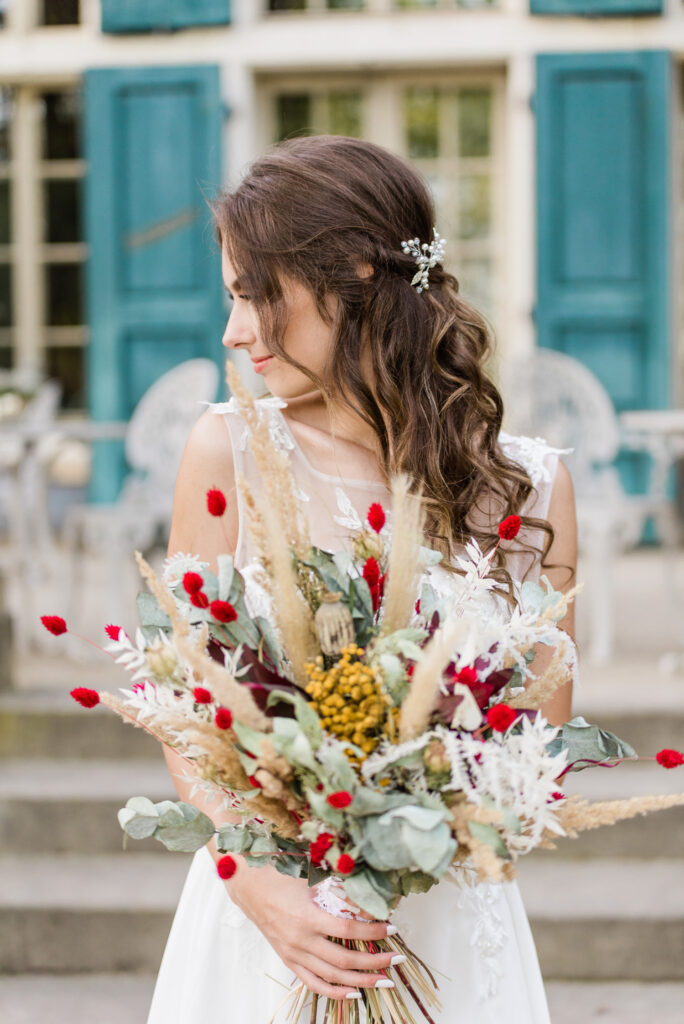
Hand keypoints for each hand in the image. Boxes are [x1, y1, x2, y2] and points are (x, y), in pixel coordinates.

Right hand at [225, 861, 396, 998]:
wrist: (249, 887)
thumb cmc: (281, 876)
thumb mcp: (310, 877)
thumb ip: (337, 886)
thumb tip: (367, 893)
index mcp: (307, 916)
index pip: (348, 929)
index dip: (372, 931)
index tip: (392, 928)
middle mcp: (300, 939)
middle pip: (344, 958)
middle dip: (374, 962)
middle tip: (396, 959)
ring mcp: (293, 953)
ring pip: (332, 976)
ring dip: (360, 980)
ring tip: (383, 980)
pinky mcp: (288, 960)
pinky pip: (313, 983)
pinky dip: (334, 992)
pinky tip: (353, 993)